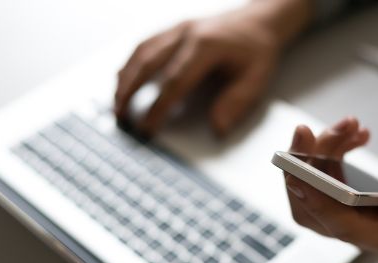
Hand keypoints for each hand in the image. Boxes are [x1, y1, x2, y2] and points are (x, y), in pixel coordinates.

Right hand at [114, 0, 311, 136]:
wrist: (261, 19)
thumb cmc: (258, 50)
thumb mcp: (257, 79)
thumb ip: (236, 104)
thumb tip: (217, 128)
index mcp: (206, 46)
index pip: (175, 81)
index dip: (158, 107)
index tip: (147, 127)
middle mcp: (186, 33)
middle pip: (148, 63)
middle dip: (130, 91)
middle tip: (120, 116)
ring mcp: (178, 28)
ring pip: (141, 52)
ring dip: (125, 77)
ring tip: (116, 102)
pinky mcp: (174, 29)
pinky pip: (145, 45)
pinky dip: (131, 63)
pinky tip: (123, 78)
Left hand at [284, 118, 377, 254]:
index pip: (340, 226)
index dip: (317, 201)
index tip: (300, 173)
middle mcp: (362, 227)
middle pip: (312, 208)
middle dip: (301, 170)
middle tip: (304, 133)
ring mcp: (354, 210)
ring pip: (317, 185)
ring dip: (323, 150)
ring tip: (350, 124)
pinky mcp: (353, 193)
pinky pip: (330, 172)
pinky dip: (337, 148)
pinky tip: (360, 134)